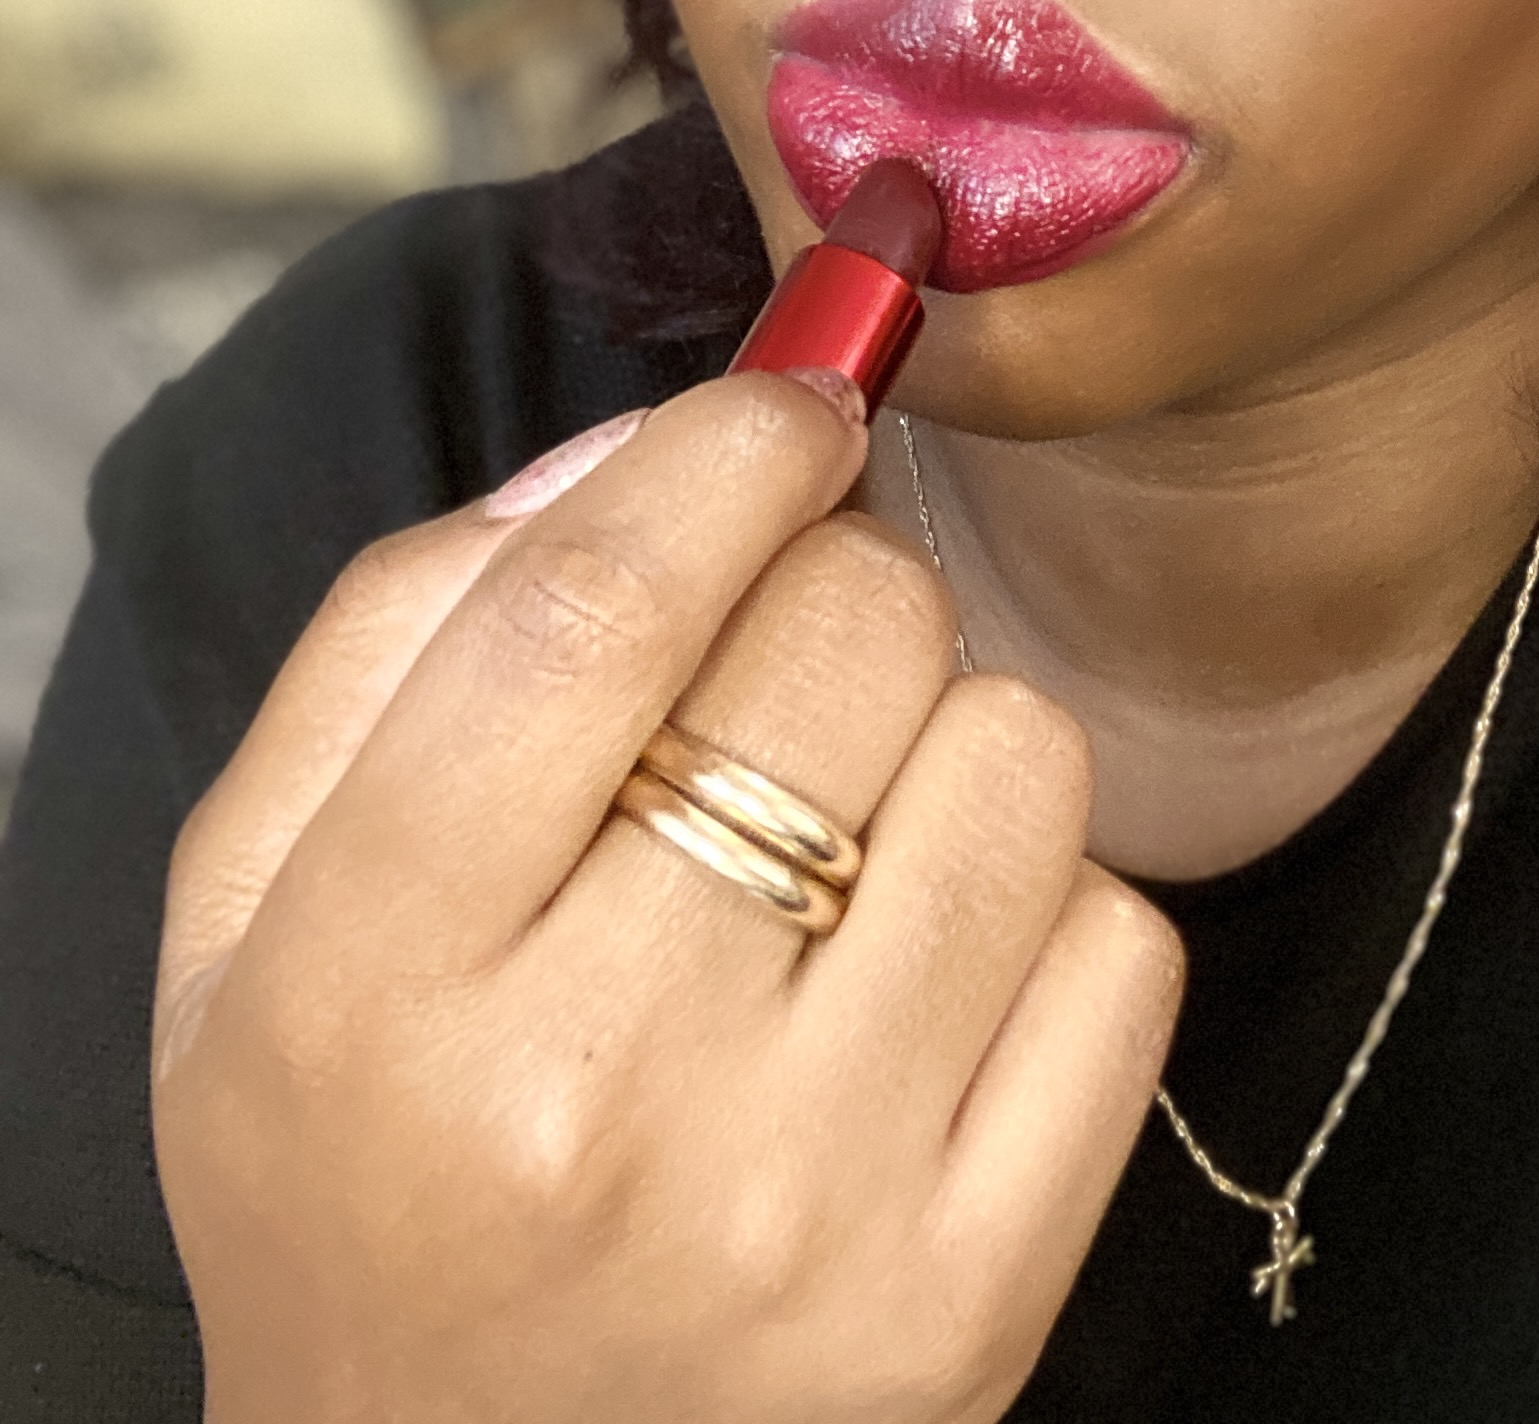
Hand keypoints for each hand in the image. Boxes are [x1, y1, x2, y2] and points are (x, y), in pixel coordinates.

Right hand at [152, 370, 1183, 1422]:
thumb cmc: (362, 1164)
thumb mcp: (254, 908)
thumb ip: (404, 630)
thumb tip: (659, 442)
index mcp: (377, 985)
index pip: (599, 606)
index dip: (735, 444)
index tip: (794, 405)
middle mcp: (599, 1100)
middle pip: (843, 638)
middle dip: (836, 582)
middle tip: (783, 666)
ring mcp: (813, 1211)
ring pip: (1015, 755)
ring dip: (948, 737)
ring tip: (849, 835)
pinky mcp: (978, 1297)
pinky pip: (1121, 941)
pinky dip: (1046, 911)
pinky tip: (928, 974)